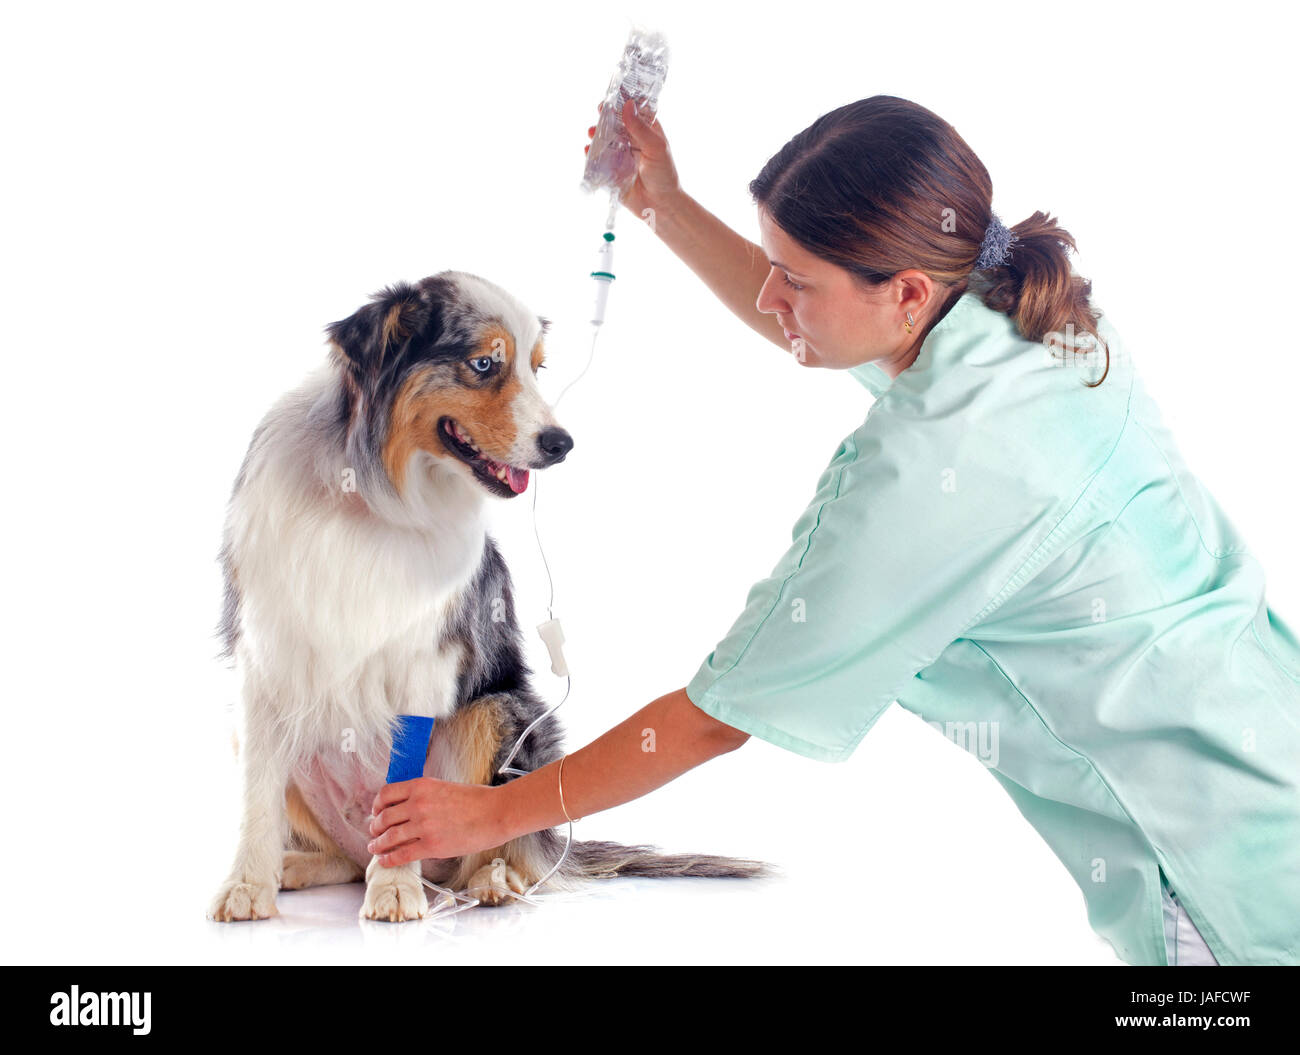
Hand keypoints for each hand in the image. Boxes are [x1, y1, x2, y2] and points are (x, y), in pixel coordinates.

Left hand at [367, 777, 507, 867]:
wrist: (496, 812)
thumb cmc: (477, 800)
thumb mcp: (445, 788)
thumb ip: (425, 796)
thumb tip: (409, 808)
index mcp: (421, 786)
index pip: (386, 794)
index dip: (377, 805)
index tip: (376, 812)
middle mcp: (418, 804)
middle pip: (384, 817)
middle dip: (375, 827)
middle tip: (374, 833)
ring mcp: (423, 825)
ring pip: (389, 837)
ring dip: (378, 844)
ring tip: (375, 848)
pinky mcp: (431, 845)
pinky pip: (402, 854)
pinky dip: (389, 859)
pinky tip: (385, 861)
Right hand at [586, 97, 683, 223]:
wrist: (659, 205)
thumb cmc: (664, 174)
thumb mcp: (656, 148)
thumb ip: (640, 128)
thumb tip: (628, 105)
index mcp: (645, 130)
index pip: (632, 110)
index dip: (622, 101)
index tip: (613, 95)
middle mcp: (630, 140)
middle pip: (614, 123)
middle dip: (605, 116)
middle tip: (600, 111)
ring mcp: (619, 154)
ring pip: (603, 139)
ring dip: (596, 134)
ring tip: (592, 132)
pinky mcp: (610, 170)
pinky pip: (597, 159)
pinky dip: (591, 154)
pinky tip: (588, 151)